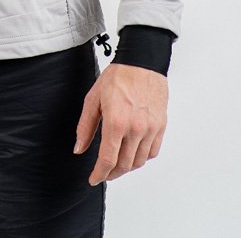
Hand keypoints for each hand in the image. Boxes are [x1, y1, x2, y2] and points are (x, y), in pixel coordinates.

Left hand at [74, 63, 167, 185]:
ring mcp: (150, 129)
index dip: (99, 174)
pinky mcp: (161, 126)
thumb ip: (85, 126)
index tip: (94, 179)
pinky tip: (133, 153)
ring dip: (126, 167)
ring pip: (139, 161)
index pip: (108, 160)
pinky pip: (152, 152)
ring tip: (116, 164)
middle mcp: (135, 129)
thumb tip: (79, 148)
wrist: (141, 62)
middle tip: (103, 173)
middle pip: (124, 165)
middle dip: (112, 173)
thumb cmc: (117, 77)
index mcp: (116, 122)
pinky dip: (142, 158)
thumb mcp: (93, 99)